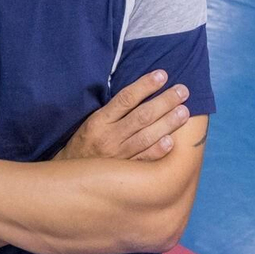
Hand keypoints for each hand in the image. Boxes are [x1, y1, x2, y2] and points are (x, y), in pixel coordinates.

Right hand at [57, 70, 190, 162]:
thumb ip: (114, 110)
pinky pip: (143, 161)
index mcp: (99, 121)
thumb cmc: (85, 145)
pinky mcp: (123, 173)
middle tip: (183, 91)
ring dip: (167, 123)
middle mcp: (109, 137)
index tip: (162, 75)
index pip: (126, 99)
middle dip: (165, 102)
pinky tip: (171, 142)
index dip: (145, 85)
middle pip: (141, 116)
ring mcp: (117, 156)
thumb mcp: (92, 123)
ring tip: (184, 112)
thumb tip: (142, 91)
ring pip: (145, 137)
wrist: (70, 178)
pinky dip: (157, 151)